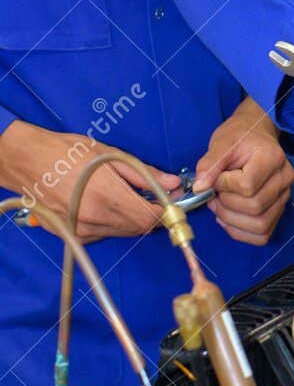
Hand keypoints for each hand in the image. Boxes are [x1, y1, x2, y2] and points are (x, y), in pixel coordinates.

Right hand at [0, 121, 180, 242]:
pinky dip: (113, 224)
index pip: (149, 218)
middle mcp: (95, 218)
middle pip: (138, 228)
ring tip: (129, 198)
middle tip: (155, 197)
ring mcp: (82, 229)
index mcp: (107, 195)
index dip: (166, 213)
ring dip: (132, 220)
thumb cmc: (67, 151)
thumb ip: (143, 173)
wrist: (26, 161)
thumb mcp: (109, 154)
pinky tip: (107, 205)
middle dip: (151, 215)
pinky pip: (103, 234)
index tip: (174, 203)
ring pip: (121, 232)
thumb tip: (173, 184)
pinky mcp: (73, 234)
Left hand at [194, 98, 293, 246]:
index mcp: (272, 158)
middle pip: (255, 207)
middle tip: (214, 193)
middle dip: (226, 204)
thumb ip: (209, 165)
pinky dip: (241, 231)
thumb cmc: (239, 137)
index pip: (247, 186)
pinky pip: (262, 233)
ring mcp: (284, 196)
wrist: (255, 135)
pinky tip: (228, 218)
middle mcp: (284, 179)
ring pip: (260, 225)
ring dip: (232, 221)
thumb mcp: (221, 143)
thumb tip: (199, 188)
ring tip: (219, 206)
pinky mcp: (278, 209)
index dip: (224, 185)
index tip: (216, 176)